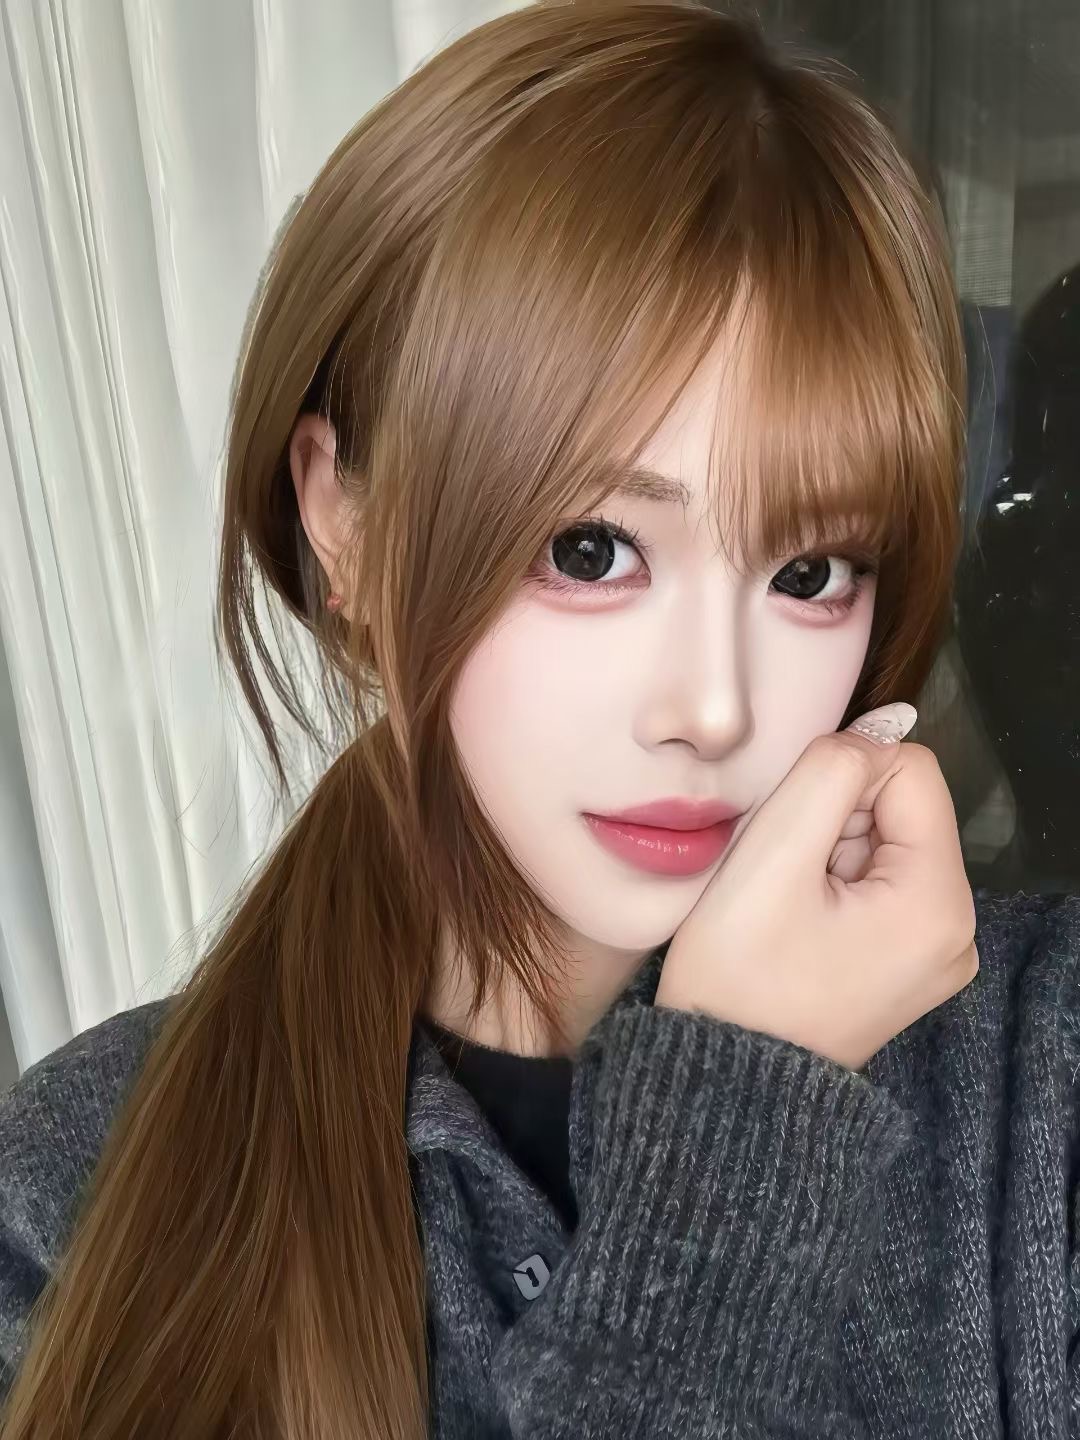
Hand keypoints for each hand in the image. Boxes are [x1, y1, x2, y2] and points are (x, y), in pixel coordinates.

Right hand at [654, 704, 978, 1069]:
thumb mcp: (773, 852)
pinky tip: (799, 925)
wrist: (721, 1076)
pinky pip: (880, 885)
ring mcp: (936, 954)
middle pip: (901, 809)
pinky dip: (834, 886)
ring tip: (789, 910)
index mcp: (938, 904)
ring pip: (885, 844)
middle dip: (835, 824)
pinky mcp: (907, 965)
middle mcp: (957, 932)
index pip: (909, 770)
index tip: (794, 838)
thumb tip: (878, 727)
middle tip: (786, 883)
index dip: (841, 780)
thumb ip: (831, 770)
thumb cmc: (738, 977)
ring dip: (829, 854)